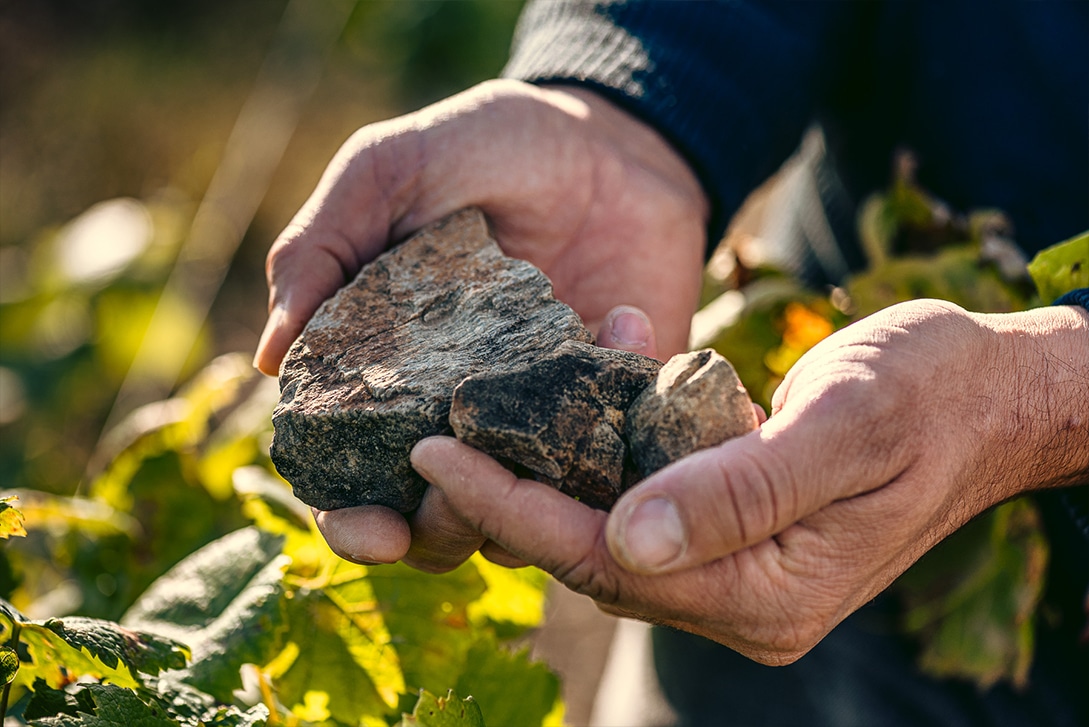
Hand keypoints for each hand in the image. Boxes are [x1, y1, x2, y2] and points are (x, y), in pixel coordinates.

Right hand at [261, 79, 708, 568]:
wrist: (607, 134)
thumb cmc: (484, 147)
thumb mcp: (388, 171)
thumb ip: (322, 248)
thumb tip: (268, 357)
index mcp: (390, 377)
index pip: (352, 479)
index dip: (350, 520)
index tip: (370, 530)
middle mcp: (463, 415)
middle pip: (436, 522)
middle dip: (436, 533)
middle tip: (450, 502)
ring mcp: (544, 419)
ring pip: (527, 516)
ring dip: (526, 505)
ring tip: (532, 442)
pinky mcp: (618, 407)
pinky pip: (618, 457)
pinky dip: (617, 426)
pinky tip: (618, 321)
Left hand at [410, 299, 1088, 662]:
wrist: (992, 392)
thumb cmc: (933, 394)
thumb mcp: (846, 427)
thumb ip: (741, 491)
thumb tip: (625, 541)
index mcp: (766, 592)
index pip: (607, 560)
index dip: (515, 508)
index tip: (435, 456)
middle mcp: (743, 597)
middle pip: (593, 554)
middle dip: (510, 494)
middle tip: (427, 439)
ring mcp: (740, 568)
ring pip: (611, 526)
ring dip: (554, 463)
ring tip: (484, 409)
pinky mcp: (737, 530)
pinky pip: (648, 495)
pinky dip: (608, 446)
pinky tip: (585, 386)